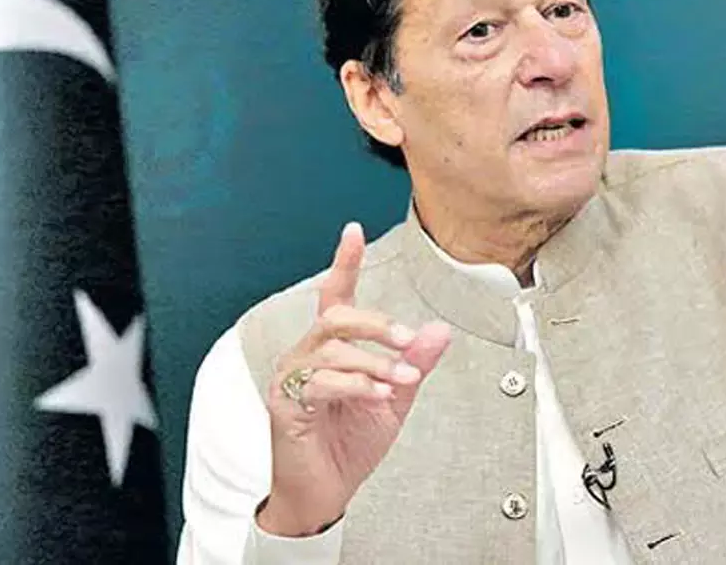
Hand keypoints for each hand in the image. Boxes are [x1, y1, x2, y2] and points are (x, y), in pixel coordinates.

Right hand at [258, 222, 451, 536]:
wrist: (324, 494)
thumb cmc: (348, 445)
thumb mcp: (393, 399)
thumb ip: (412, 364)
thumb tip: (438, 330)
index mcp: (331, 349)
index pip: (336, 296)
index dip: (344, 262)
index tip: (352, 231)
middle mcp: (307, 355)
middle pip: (335, 317)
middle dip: (376, 322)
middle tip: (407, 338)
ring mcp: (293, 377)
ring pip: (333, 348)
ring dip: (375, 361)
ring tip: (403, 378)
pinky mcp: (287, 403)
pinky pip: (323, 381)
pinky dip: (357, 385)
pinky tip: (379, 394)